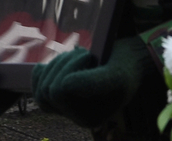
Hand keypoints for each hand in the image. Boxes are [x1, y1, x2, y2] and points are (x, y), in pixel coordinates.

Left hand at [32, 37, 151, 127]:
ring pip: (41, 88)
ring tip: (78, 57)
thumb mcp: (115, 73)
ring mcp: (68, 107)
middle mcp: (76, 116)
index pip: (58, 91)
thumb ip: (91, 82)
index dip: (70, 68)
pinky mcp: (62, 96)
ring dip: (56, 65)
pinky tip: (59, 62)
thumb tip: (63, 87)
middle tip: (84, 55)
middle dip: (62, 65)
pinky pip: (39, 86)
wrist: (132, 62)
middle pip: (46, 91)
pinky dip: (44, 70)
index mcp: (89, 117)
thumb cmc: (125, 65)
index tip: (90, 57)